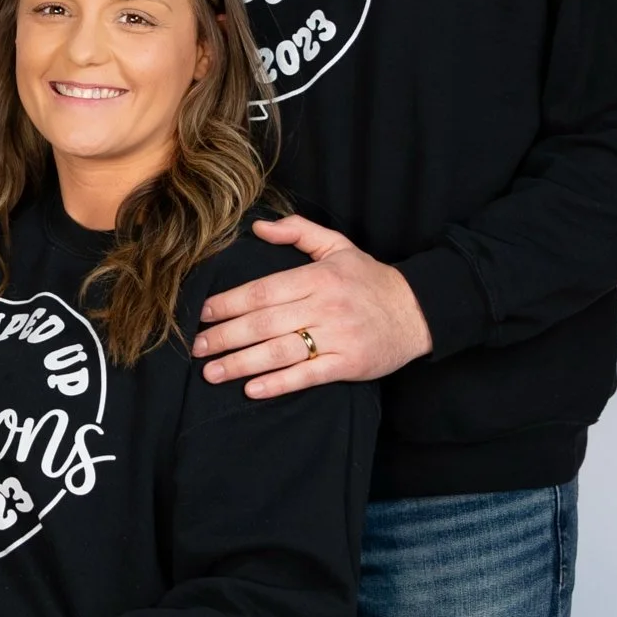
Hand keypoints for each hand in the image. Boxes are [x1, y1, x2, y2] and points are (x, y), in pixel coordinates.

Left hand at [192, 215, 432, 397]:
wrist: (418, 311)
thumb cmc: (370, 279)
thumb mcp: (338, 246)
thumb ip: (298, 232)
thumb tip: (258, 227)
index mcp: (318, 278)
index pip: (263, 291)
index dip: (229, 303)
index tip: (204, 314)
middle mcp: (325, 306)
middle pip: (264, 323)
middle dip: (225, 337)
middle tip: (197, 347)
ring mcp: (338, 337)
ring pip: (280, 352)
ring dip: (241, 364)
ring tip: (212, 373)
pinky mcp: (349, 364)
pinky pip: (307, 376)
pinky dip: (278, 384)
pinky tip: (252, 389)